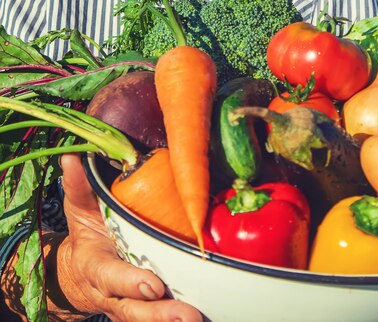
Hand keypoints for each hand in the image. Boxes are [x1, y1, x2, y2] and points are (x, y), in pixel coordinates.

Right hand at [50, 154, 202, 320]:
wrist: (82, 272)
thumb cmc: (89, 236)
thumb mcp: (81, 211)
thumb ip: (80, 188)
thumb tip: (73, 157)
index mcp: (96, 268)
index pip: (111, 277)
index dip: (131, 282)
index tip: (153, 285)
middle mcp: (113, 293)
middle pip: (135, 309)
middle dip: (160, 313)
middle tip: (188, 315)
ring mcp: (130, 306)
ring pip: (149, 318)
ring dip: (173, 320)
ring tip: (198, 318)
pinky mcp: (147, 311)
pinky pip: (161, 319)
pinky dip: (179, 319)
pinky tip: (206, 316)